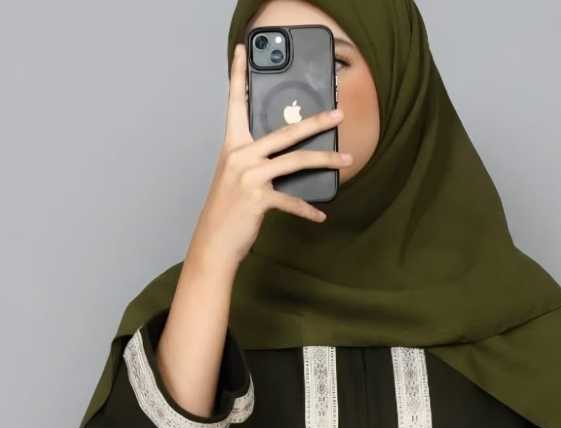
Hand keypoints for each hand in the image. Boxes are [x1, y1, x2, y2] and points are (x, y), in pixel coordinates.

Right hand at [187, 43, 353, 271]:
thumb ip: (255, 160)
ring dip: (325, 160)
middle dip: (316, 121)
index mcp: (232, 145)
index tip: (243, 51)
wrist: (214, 243)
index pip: (235, 103)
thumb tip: (285, 154)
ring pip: (295, 160)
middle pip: (285, 132)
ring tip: (347, 159)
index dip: (238, 76)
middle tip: (338, 113)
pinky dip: (308, 210)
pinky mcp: (258, 199)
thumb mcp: (235, 178)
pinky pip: (291, 201)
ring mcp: (249, 177)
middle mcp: (240, 156)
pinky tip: (320, 215)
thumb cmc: (227, 212)